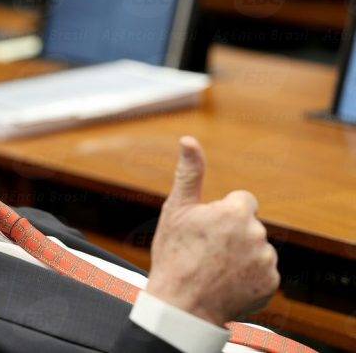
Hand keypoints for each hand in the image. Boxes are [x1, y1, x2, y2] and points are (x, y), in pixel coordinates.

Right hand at [146, 136, 279, 325]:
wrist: (181, 304)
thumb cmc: (174, 255)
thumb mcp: (176, 210)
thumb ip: (189, 173)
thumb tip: (188, 140)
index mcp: (236, 212)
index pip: (242, 201)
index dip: (222, 214)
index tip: (206, 230)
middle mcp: (257, 234)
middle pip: (248, 226)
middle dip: (232, 235)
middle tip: (206, 252)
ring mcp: (265, 261)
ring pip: (256, 249)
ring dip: (241, 255)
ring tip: (215, 269)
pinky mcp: (270, 284)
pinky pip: (262, 273)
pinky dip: (248, 277)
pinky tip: (227, 282)